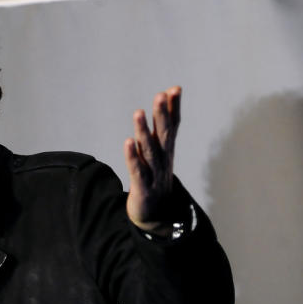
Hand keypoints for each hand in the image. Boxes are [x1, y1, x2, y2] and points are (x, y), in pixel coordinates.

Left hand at [124, 86, 180, 234]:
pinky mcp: (142, 187)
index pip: (173, 126)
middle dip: (162, 115)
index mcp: (167, 150)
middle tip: (160, 95)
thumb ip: (161, 130)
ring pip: (149, 150)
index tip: (175, 88)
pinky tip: (127, 142)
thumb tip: (163, 109)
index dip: (173, 108)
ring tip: (138, 113)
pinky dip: (133, 157)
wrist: (155, 215)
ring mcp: (154, 173)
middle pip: (163, 134)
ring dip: (143, 131)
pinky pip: (137, 170)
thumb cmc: (155, 177)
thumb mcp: (160, 153)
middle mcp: (163, 159)